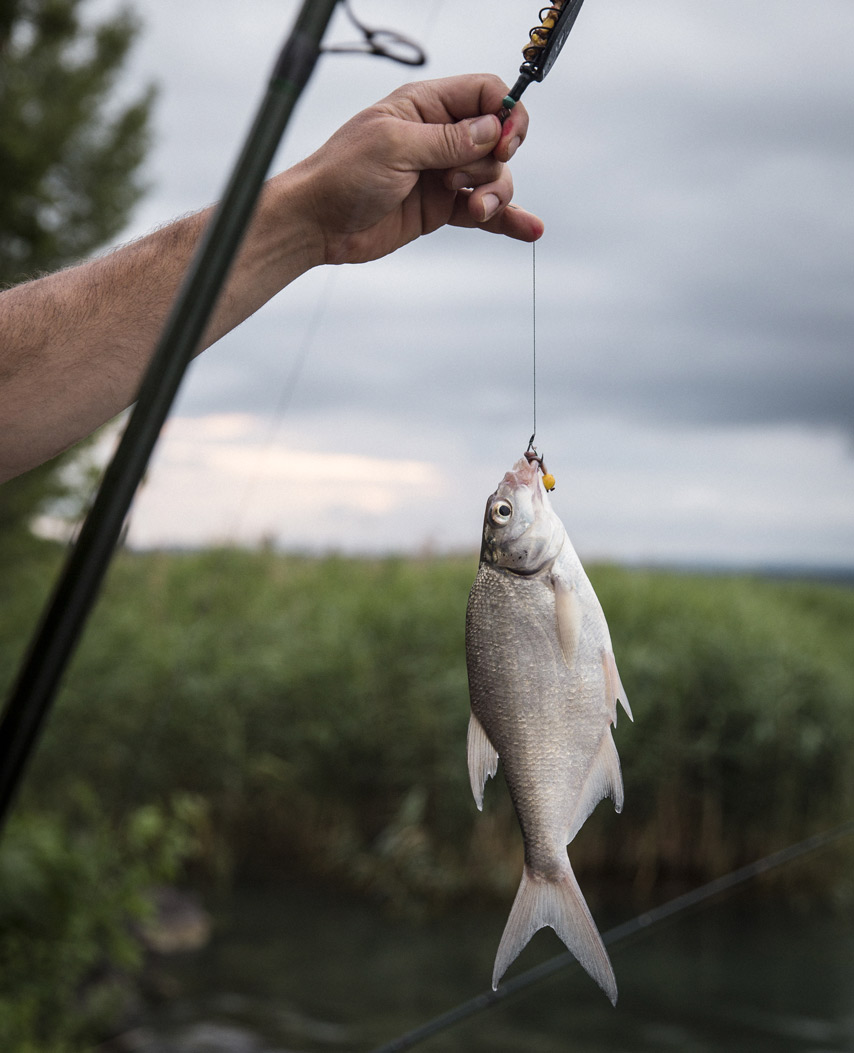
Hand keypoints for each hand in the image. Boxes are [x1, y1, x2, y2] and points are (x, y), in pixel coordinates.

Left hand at [291, 74, 543, 265]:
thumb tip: (492, 130)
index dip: (505, 115)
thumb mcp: (395, 147)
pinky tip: (530, 229)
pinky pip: (484, 211)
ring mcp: (442, 174)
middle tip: (461, 179)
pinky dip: (507, 219)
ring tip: (474, 210)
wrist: (318, 224)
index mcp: (425, 106)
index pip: (485, 94)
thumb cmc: (343, 174)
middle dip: (493, 161)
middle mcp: (439, 137)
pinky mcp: (441, 209)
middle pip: (496, 139)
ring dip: (495, 194)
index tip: (503, 143)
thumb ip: (447, 139)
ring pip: (493, 177)